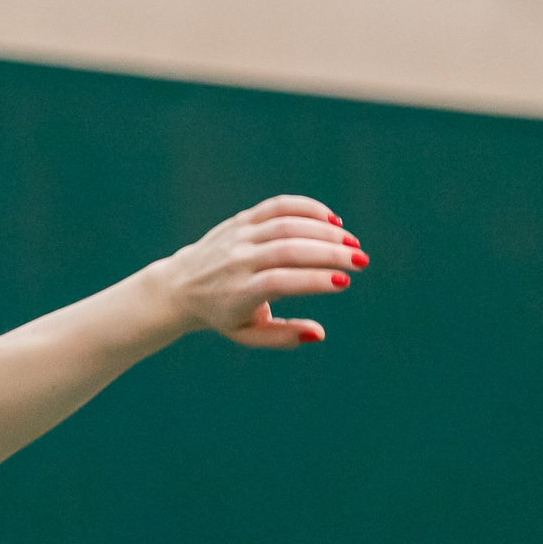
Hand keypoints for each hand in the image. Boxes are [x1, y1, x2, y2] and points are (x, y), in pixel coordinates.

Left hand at [140, 196, 363, 348]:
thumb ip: (282, 337)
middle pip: (287, 249)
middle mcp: (238, 260)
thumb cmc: (223, 314)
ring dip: (325, 231)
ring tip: (352, 244)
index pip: (280, 281)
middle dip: (329, 253)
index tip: (343, 283)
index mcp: (239, 292)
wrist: (180, 286)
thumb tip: (320, 333)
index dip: (313, 281)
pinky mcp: (242, 219)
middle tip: (361, 261)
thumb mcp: (247, 334)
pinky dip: (307, 208)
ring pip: (286, 225)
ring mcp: (239, 236)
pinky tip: (333, 220)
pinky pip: (277, 207)